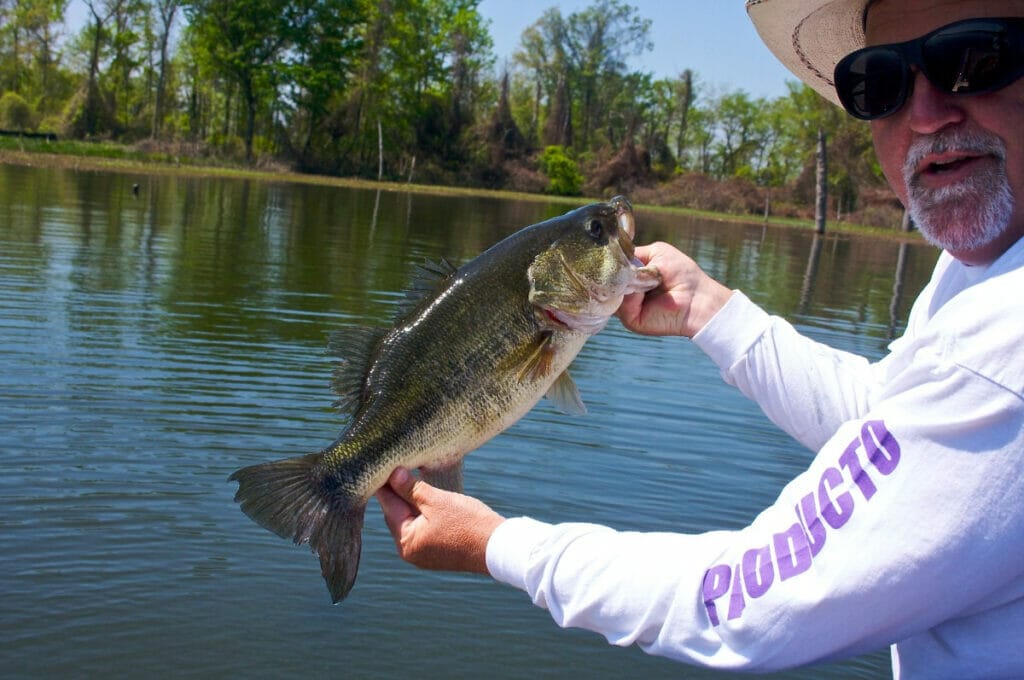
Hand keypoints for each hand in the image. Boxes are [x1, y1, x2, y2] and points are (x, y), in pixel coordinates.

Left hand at [375, 467, 504, 573]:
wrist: (498, 547)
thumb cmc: (467, 523)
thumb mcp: (436, 501)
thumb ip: (412, 488)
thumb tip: (393, 475)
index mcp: (406, 542)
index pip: (388, 506)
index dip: (386, 484)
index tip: (383, 466)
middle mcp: (411, 552)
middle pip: (398, 515)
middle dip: (399, 492)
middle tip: (397, 467)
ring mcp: (426, 554)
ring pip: (413, 521)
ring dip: (413, 501)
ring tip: (412, 477)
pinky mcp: (440, 552)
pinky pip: (425, 528)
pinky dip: (425, 513)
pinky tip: (428, 497)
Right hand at [618, 242, 732, 337]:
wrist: (698, 298)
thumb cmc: (682, 273)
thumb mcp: (656, 252)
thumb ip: (631, 254)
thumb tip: (611, 258)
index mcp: (630, 277)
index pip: (610, 268)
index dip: (609, 261)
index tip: (608, 253)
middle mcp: (625, 292)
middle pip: (605, 281)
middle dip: (614, 271)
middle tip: (629, 265)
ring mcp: (626, 307)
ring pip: (610, 292)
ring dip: (625, 281)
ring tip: (645, 278)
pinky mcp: (630, 320)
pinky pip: (621, 304)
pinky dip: (632, 294)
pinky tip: (645, 290)